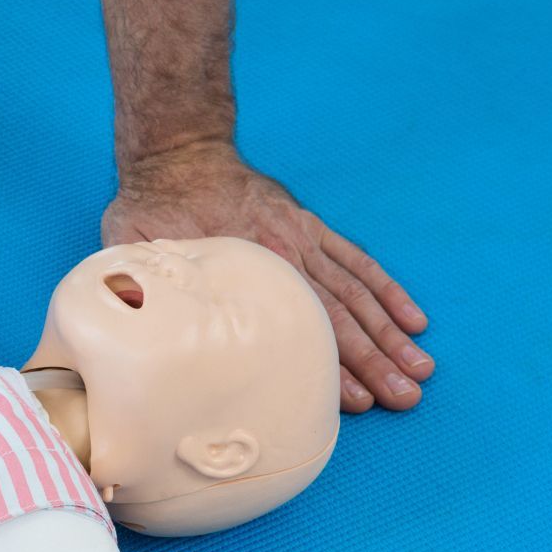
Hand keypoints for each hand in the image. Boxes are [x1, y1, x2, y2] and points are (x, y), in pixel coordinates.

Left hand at [102, 141, 432, 411]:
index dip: (328, 365)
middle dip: (376, 360)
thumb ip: (140, 286)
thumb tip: (132, 323)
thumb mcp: (132, 246)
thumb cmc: (150, 206)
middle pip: (339, 316)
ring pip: (356, 294)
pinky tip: (414, 320)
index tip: (356, 400)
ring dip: (390, 334)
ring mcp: (303, 240)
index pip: (297, 327)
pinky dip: (387, 290)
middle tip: (406, 398)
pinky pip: (357, 260)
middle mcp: (284, 256)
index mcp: (245, 268)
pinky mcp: (311, 228)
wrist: (177, 150)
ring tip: (419, 371)